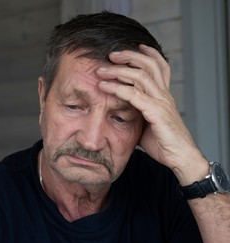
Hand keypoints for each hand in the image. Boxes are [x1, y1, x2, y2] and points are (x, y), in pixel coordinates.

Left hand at [96, 45, 207, 183]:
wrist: (179, 157)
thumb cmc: (164, 142)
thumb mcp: (147, 124)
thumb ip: (137, 113)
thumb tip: (121, 114)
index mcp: (163, 95)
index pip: (160, 66)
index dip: (148, 54)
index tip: (132, 47)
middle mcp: (163, 94)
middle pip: (149, 64)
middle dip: (129, 56)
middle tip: (111, 54)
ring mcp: (160, 102)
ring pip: (140, 75)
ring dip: (118, 70)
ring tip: (101, 69)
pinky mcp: (155, 112)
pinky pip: (133, 95)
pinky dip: (116, 88)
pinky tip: (103, 86)